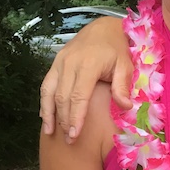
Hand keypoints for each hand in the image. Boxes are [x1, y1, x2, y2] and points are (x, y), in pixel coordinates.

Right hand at [39, 20, 133, 141]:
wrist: (103, 28)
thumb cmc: (117, 49)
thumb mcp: (125, 65)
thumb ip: (122, 86)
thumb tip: (125, 107)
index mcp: (88, 64)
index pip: (78, 96)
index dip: (76, 117)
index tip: (75, 135)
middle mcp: (69, 63)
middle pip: (62, 97)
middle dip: (64, 120)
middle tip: (69, 141)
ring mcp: (59, 62)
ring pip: (49, 91)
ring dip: (49, 113)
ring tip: (50, 133)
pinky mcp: (55, 63)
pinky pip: (46, 84)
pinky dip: (44, 102)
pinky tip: (44, 117)